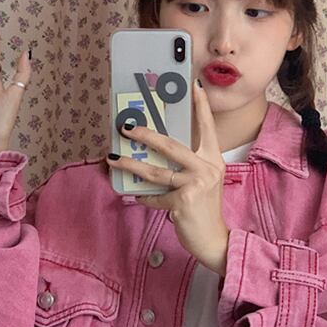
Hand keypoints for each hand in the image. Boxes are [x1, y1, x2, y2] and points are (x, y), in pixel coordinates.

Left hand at [106, 80, 229, 274]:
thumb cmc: (204, 209)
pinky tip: (136, 197)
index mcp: (213, 160)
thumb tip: (156, 154)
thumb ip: (187, 167)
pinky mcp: (183, 202)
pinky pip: (155, 196)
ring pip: (156, 171)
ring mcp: (195, 185)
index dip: (201, 108)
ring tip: (113, 158)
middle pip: (171, 146)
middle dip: (146, 135)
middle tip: (126, 127)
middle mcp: (207, 168)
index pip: (207, 128)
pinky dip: (144, 197)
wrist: (213, 240)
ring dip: (131, 165)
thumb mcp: (203, 183)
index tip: (194, 86)